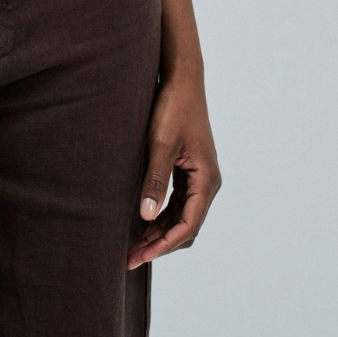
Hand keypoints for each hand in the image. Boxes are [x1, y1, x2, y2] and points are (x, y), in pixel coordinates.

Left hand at [128, 71, 220, 268]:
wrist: (181, 79)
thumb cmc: (173, 107)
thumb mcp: (160, 144)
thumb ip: (155, 180)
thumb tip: (145, 216)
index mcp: (206, 180)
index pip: (187, 226)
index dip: (163, 244)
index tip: (140, 256)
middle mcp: (207, 182)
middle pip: (185, 225)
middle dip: (159, 243)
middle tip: (130, 257)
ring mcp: (199, 176)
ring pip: (181, 216)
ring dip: (160, 231)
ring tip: (133, 244)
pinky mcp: (189, 168)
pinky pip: (178, 202)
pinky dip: (162, 215)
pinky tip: (142, 220)